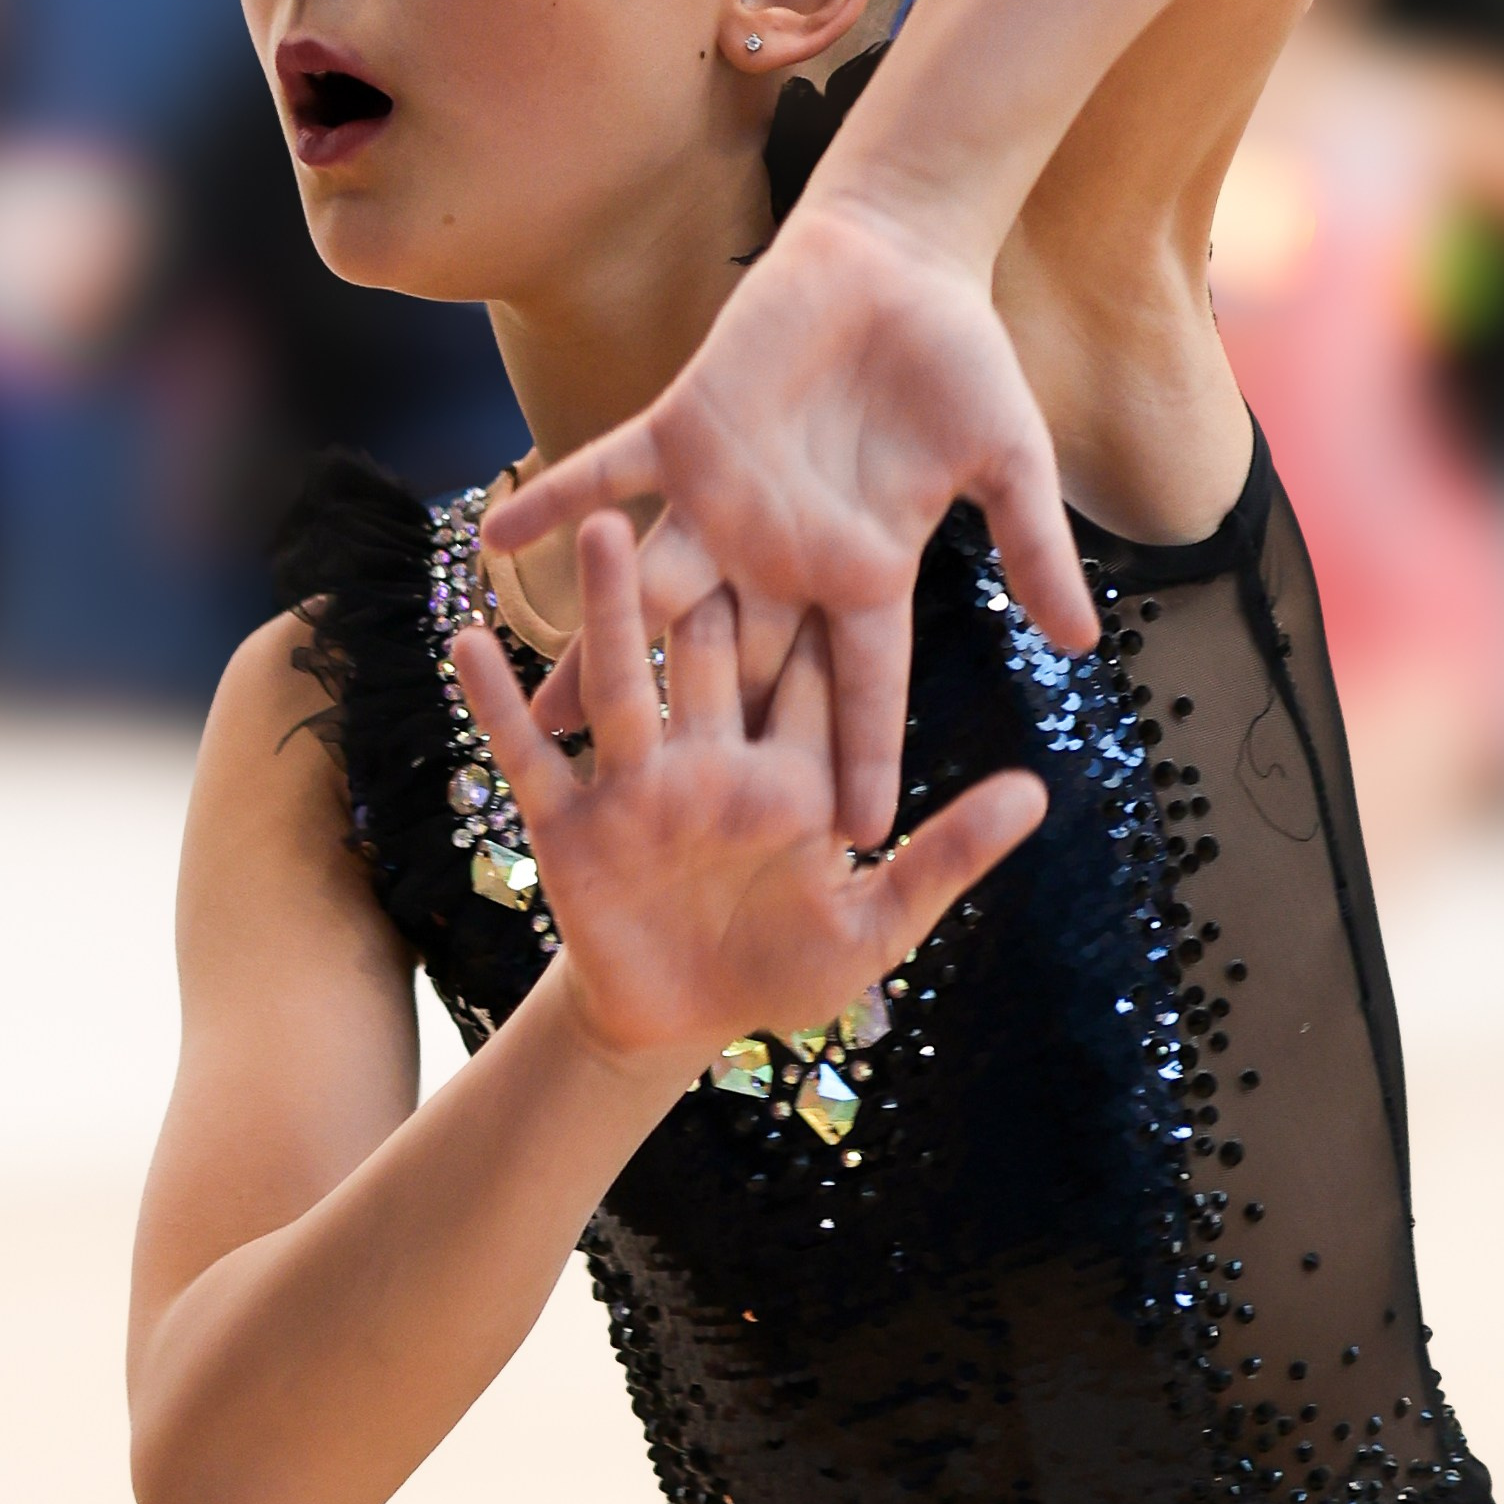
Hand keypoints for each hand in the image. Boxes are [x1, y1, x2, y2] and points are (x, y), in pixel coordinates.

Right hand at [452, 511, 1045, 1079]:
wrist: (679, 1026)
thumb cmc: (784, 977)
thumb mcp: (876, 925)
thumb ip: (947, 856)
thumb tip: (1037, 793)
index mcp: (786, 769)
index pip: (811, 674)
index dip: (824, 603)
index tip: (848, 506)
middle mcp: (709, 757)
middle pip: (713, 649)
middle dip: (712, 576)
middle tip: (716, 476)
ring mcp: (634, 784)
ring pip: (621, 678)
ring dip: (610, 609)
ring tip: (602, 531)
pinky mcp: (567, 822)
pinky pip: (524, 754)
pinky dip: (495, 702)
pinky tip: (467, 637)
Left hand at [480, 193, 1097, 846]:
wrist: (897, 261)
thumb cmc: (961, 358)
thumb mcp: (1010, 462)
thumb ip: (1033, 548)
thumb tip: (1086, 644)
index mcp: (863, 571)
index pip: (861, 688)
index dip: (857, 761)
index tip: (848, 846)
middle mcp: (782, 554)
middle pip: (735, 675)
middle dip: (703, 754)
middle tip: (662, 838)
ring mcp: (723, 500)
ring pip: (647, 597)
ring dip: (593, 650)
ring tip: (544, 728)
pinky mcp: (681, 434)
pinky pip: (602, 474)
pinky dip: (554, 503)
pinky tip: (495, 542)